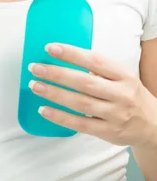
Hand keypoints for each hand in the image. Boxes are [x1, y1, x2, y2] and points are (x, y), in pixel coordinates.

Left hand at [28, 43, 156, 146]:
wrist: (152, 124)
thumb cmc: (129, 94)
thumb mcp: (121, 76)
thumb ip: (98, 69)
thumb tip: (63, 58)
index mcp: (123, 74)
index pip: (94, 60)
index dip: (71, 53)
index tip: (50, 48)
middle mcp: (120, 94)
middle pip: (84, 82)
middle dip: (57, 74)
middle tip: (35, 68)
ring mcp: (115, 114)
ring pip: (80, 103)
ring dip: (54, 94)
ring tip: (35, 85)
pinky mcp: (108, 132)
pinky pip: (80, 124)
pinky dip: (60, 117)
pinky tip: (44, 109)